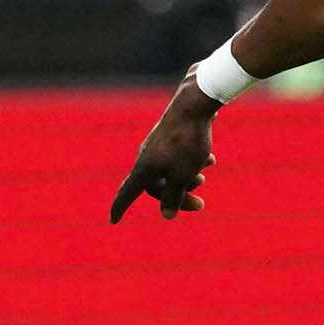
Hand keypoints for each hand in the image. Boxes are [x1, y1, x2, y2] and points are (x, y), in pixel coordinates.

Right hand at [109, 84, 218, 222]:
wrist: (194, 104)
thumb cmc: (187, 142)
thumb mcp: (182, 175)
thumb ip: (173, 196)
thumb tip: (166, 214)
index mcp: (144, 169)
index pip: (127, 193)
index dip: (120, 208)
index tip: (113, 220)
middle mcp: (146, 157)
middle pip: (157, 186)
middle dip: (178, 197)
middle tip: (201, 205)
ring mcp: (158, 145)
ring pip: (170, 171)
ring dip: (187, 179)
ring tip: (203, 178)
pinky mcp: (171, 135)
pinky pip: (179, 156)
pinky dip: (192, 162)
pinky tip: (210, 159)